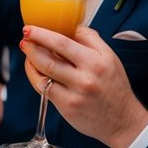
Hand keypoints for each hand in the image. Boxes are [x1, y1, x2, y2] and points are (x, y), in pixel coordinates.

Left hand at [20, 24, 147, 147]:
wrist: (122, 120)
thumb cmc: (114, 86)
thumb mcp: (110, 58)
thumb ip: (90, 40)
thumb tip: (69, 27)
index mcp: (97, 61)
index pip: (63, 42)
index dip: (42, 34)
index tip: (30, 28)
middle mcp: (86, 77)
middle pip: (50, 56)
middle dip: (32, 45)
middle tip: (24, 37)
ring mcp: (75, 93)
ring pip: (44, 71)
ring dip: (30, 59)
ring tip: (27, 50)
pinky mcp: (67, 107)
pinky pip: (44, 88)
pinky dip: (35, 76)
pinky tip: (33, 69)